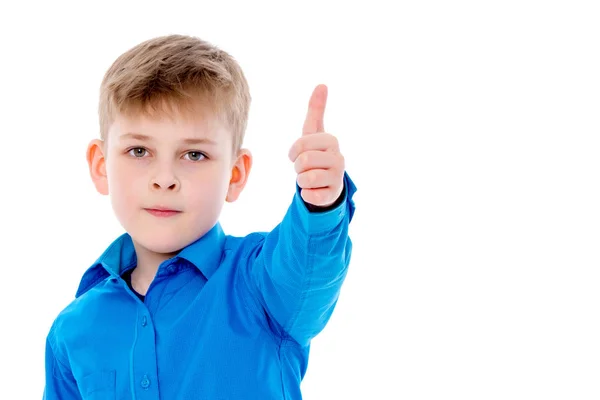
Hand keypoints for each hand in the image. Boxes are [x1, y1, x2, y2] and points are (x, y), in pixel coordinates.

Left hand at [288, 84, 344, 207]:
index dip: (294, 152)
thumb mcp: (315, 132)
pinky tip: (314, 191)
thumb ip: (316, 109)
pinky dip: (306, 194)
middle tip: (306, 168)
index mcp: (331, 141)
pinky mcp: (332, 195)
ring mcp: (337, 177)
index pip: (300, 144)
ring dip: (302, 181)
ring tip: (311, 179)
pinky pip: (310, 195)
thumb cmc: (318, 155)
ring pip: (305, 179)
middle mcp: (338, 158)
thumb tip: (322, 84)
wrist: (328, 184)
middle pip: (302, 161)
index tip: (298, 154)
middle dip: (298, 167)